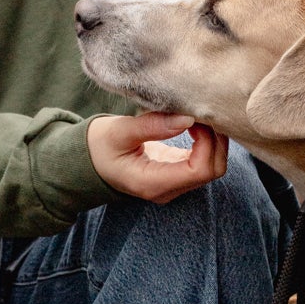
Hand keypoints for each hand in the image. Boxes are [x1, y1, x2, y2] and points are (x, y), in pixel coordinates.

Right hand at [86, 111, 228, 203]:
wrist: (89, 160)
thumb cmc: (99, 145)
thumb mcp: (119, 131)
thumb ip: (151, 125)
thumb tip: (187, 119)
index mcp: (153, 183)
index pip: (200, 170)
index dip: (207, 143)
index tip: (194, 119)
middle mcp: (167, 189)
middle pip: (213, 169)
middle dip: (215, 140)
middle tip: (199, 114)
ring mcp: (174, 184)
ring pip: (213, 166)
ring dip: (213, 140)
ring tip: (195, 117)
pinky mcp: (177, 174)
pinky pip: (203, 162)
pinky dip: (206, 142)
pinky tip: (193, 124)